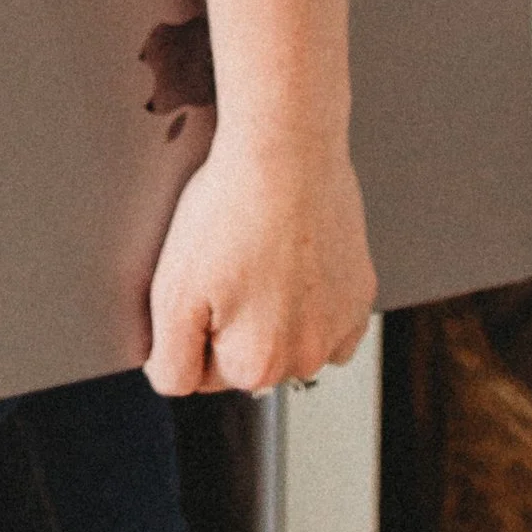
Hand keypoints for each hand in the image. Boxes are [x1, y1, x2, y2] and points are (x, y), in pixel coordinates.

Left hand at [144, 124, 375, 397]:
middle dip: (233, 322)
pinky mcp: (361, 294)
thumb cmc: (229, 210)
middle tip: (231, 262)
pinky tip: (296, 258)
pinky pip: (327, 317)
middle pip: (250, 359)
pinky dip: (312, 297)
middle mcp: (307, 359)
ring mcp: (340, 327)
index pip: (202, 372)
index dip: (192, 325)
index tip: (203, 281)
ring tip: (263, 254)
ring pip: (289, 338)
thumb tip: (175, 383)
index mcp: (257, 367)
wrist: (286, 149)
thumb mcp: (172, 292)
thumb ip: (171, 361)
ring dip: (275, 311)